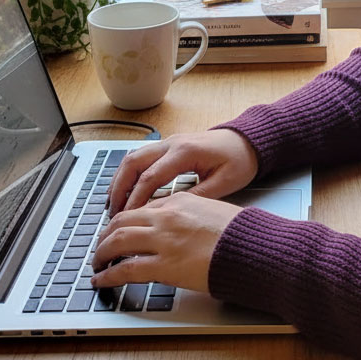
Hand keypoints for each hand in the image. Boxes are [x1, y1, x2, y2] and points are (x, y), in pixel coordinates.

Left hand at [91, 192, 240, 293]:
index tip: (119, 230)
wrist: (253, 248)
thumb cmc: (240, 233)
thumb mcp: (212, 211)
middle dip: (106, 235)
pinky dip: (108, 275)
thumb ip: (189, 214)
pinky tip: (101, 280)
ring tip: (97, 263)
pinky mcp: (164, 266)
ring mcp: (163, 240)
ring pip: (117, 241)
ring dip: (102, 253)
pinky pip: (126, 269)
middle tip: (101, 246)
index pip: (141, 208)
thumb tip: (177, 226)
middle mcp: (166, 216)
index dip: (125, 221)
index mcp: (179, 200)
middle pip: (122, 220)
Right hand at [106, 128, 258, 214]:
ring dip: (120, 179)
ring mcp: (169, 142)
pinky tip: (124, 189)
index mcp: (185, 152)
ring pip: (133, 157)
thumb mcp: (224, 184)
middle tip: (112, 213)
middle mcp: (173, 143)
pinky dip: (129, 173)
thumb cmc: (239, 161)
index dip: (135, 199)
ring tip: (113, 204)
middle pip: (133, 163)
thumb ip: (197, 197)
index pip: (151, 177)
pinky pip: (141, 157)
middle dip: (119, 188)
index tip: (126, 218)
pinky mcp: (169, 146)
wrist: (248, 141)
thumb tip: (170, 213)